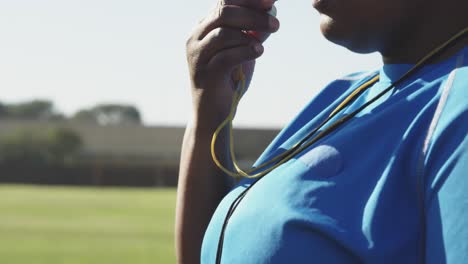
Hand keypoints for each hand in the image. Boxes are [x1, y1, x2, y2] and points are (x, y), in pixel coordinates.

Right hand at [186, 0, 279, 127]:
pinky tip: (258, 52)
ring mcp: (198, 56)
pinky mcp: (205, 74)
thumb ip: (253, 33)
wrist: (213, 114)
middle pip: (224, 12)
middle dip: (253, 14)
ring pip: (224, 32)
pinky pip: (226, 56)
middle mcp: (196, 38)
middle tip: (275, 24)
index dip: (248, 0)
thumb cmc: (228, 80)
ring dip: (250, 33)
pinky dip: (245, 51)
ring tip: (265, 42)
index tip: (271, 1)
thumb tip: (271, 13)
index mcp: (204, 28)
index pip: (224, 2)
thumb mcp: (243, 51)